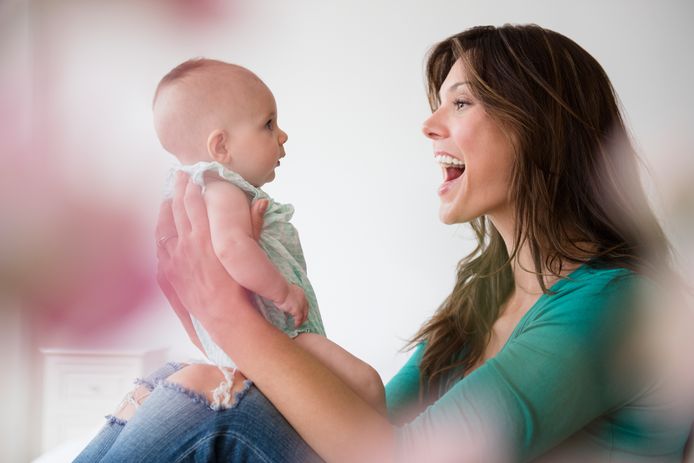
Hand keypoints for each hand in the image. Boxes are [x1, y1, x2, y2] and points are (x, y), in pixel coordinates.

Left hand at [156, 172, 256, 332]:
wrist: (225, 317)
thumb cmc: (240, 287)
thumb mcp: (249, 254)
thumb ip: (254, 225)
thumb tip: (261, 202)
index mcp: (206, 236)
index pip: (195, 201)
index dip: (193, 184)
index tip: (194, 174)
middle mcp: (187, 243)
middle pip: (178, 207)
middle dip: (178, 188)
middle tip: (180, 174)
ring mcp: (174, 257)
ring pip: (165, 223)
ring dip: (167, 205)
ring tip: (169, 194)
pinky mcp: (167, 271)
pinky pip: (159, 244)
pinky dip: (161, 229)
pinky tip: (163, 224)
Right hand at [274, 284, 308, 327]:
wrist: (280, 290)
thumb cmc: (279, 289)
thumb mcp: (285, 292)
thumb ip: (287, 296)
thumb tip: (284, 300)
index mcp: (300, 292)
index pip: (304, 301)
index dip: (303, 307)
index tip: (302, 311)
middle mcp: (302, 298)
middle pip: (306, 308)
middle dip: (305, 314)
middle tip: (302, 320)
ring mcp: (301, 304)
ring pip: (304, 314)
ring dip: (302, 320)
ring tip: (299, 324)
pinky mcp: (297, 310)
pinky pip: (299, 318)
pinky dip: (298, 322)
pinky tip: (296, 325)